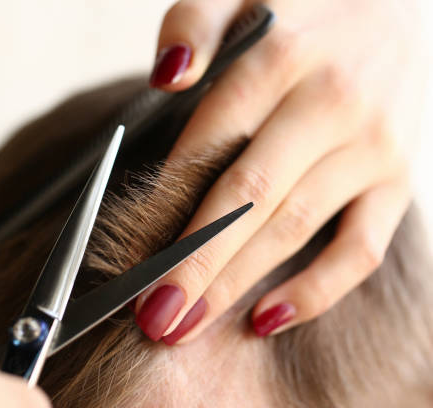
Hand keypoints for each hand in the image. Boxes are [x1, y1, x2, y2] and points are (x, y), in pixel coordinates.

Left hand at [135, 0, 427, 342]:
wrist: (395, 12)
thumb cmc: (301, 13)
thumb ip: (195, 25)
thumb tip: (166, 79)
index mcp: (283, 55)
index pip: (212, 143)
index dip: (167, 203)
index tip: (130, 255)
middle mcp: (332, 103)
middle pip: (249, 197)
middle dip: (194, 263)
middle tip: (153, 317)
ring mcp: (372, 148)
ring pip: (294, 228)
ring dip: (235, 284)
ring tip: (186, 325)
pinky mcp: (398, 181)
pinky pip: (361, 248)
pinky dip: (316, 290)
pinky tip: (265, 318)